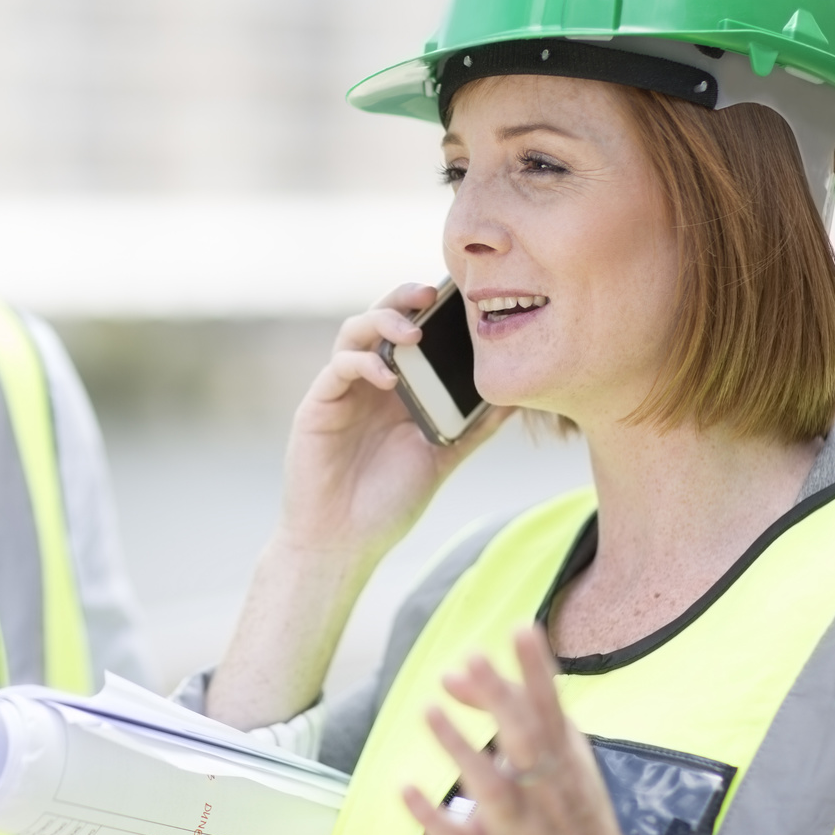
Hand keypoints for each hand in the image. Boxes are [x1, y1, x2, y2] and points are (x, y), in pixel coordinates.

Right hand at [278, 282, 505, 564]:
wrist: (343, 542)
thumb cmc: (387, 502)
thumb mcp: (442, 458)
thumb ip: (473, 427)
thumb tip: (516, 400)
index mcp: (396, 387)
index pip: (410, 331)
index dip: (429, 308)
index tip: (461, 296)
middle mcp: (366, 381)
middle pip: (380, 319)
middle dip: (403, 298)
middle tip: (432, 292)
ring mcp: (340, 391)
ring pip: (353, 332)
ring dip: (382, 322)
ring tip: (412, 332)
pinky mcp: (317, 405)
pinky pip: (338, 368)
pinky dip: (363, 364)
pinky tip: (389, 378)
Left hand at [404, 629, 671, 834]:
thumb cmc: (567, 813)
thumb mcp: (555, 759)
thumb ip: (507, 710)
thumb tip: (453, 672)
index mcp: (565, 764)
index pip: (552, 710)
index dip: (537, 670)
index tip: (522, 629)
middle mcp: (544, 793)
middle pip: (526, 743)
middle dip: (501, 701)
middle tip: (473, 659)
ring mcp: (517, 830)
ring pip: (491, 788)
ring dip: (461, 749)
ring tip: (430, 709)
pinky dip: (432, 816)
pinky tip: (405, 788)